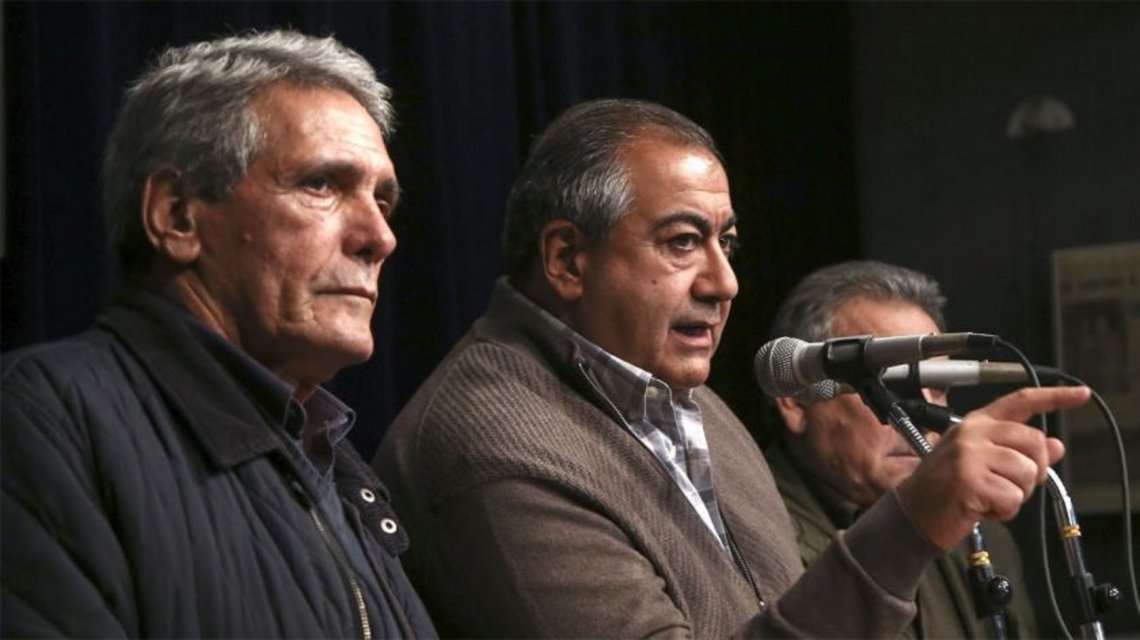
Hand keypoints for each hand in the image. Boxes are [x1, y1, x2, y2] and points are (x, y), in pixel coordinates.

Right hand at [896, 385, 1089, 548]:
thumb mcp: (983, 463)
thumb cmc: (945, 489)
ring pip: (1027, 473)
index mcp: (975, 424)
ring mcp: (968, 454)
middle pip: (1035, 442)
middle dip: (1032, 472)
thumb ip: (1018, 452)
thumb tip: (1055, 446)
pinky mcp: (969, 479)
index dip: (1054, 396)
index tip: (1080, 393)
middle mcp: (972, 433)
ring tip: (987, 497)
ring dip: (1015, 495)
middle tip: (1006, 485)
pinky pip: (1012, 498)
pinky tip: (981, 508)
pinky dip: (1003, 511)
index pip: (1020, 402)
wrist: (912, 514)